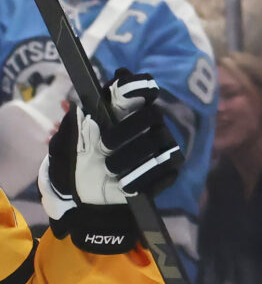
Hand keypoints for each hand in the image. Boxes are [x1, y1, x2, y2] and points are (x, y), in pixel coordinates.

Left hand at [38, 71, 179, 254]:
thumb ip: (84, 116)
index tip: (127, 88)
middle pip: (152, 115)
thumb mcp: (72, 138)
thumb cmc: (78, 161)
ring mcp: (160, 147)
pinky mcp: (168, 170)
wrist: (87, 197)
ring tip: (110, 169)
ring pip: (161, 141)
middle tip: (104, 145)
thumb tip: (95, 97)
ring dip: (133, 155)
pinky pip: (167, 167)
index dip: (137, 86)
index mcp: (121, 111)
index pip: (138, 90)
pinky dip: (145, 176)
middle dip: (128, 129)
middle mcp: (146, 125)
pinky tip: (125, 185)